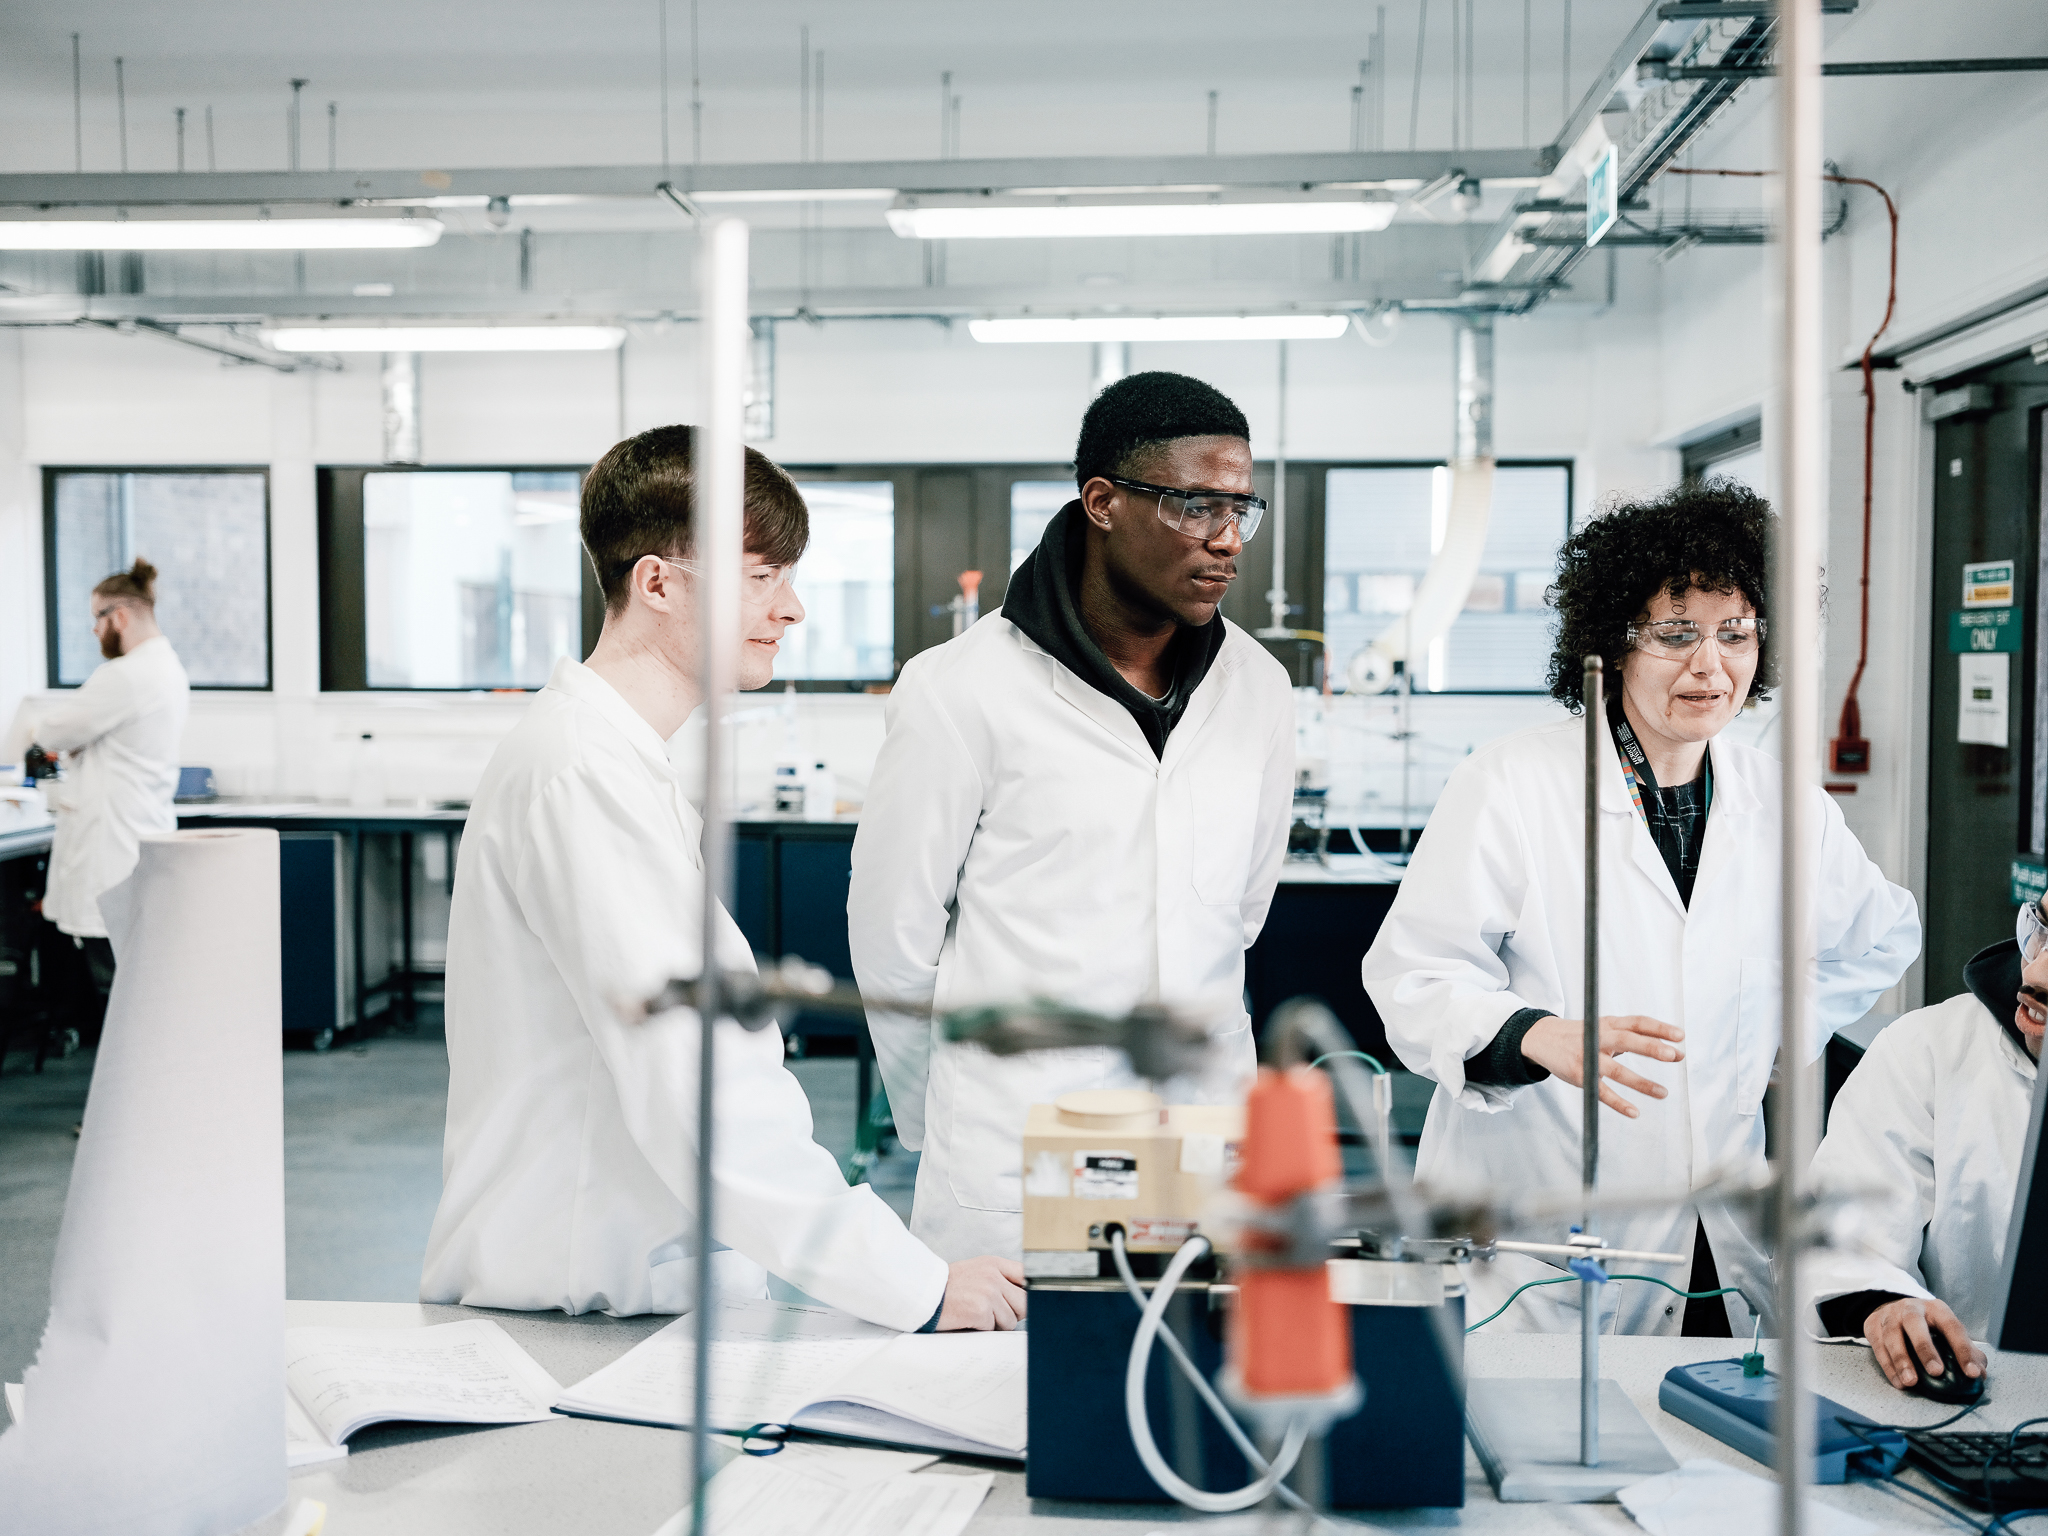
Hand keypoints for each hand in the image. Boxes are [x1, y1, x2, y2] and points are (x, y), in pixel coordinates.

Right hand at [936, 1256, 1026, 1330]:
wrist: (922, 1294)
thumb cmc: (949, 1286)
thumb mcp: (977, 1271)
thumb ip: (1000, 1279)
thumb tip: (1025, 1299)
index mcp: (994, 1264)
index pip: (1027, 1276)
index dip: (1028, 1293)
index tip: (1023, 1301)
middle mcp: (993, 1276)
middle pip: (1024, 1303)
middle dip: (1013, 1313)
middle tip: (995, 1314)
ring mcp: (988, 1293)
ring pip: (1011, 1320)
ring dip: (996, 1324)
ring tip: (977, 1316)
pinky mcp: (980, 1310)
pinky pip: (994, 1328)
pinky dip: (982, 1329)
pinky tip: (969, 1320)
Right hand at [1518, 1014, 1685, 1118]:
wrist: (1541, 1038)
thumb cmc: (1581, 1034)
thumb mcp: (1605, 1028)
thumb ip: (1635, 1037)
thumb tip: (1675, 1050)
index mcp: (1608, 1023)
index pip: (1636, 1022)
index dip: (1658, 1028)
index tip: (1680, 1036)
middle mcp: (1598, 1037)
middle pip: (1627, 1040)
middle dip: (1650, 1047)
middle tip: (1673, 1055)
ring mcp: (1587, 1057)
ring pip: (1617, 1070)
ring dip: (1641, 1082)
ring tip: (1663, 1092)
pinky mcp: (1580, 1076)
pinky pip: (1602, 1092)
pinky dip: (1619, 1103)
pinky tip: (1634, 1112)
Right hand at [1865, 1296, 1983, 1390]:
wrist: (1892, 1307)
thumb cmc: (1927, 1324)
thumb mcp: (1947, 1330)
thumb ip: (1966, 1349)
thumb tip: (1980, 1373)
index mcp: (1935, 1309)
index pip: (1952, 1327)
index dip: (1963, 1350)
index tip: (1972, 1373)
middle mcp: (1910, 1308)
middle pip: (1915, 1324)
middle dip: (1925, 1348)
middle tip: (1936, 1372)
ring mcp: (1889, 1316)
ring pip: (1892, 1336)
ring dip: (1901, 1360)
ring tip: (1911, 1382)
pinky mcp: (1872, 1325)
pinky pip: (1878, 1347)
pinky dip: (1888, 1367)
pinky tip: (1899, 1382)